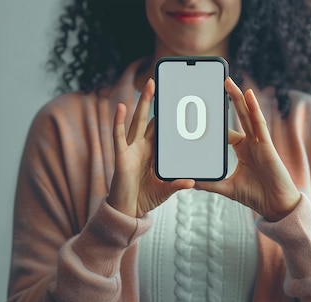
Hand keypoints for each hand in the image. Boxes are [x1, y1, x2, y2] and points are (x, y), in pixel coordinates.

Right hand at [107, 78, 194, 217]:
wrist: (128, 210)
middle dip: (157, 102)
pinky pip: (119, 136)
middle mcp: (142, 146)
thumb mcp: (166, 189)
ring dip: (143, 103)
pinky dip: (119, 121)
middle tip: (164, 82)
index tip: (181, 101)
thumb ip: (178, 184)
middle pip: (151, 118)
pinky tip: (121, 107)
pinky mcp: (121, 155)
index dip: (171, 116)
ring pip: (137, 121)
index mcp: (154, 152)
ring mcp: (131, 149)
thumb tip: (192, 181)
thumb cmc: (146, 197)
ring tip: (150, 86)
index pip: (164, 129)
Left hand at [194, 77, 301, 221]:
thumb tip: (190, 181)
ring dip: (239, 98)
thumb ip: (210, 184)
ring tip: (229, 82)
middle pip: (239, 116)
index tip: (200, 116)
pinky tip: (249, 94)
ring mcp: (260, 142)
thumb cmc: (257, 196)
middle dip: (230, 100)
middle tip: (218, 84)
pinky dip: (254, 108)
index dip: (216, 124)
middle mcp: (252, 143)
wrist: (276, 206)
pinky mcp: (267, 145)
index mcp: (244, 150)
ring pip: (248, 115)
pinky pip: (259, 123)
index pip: (227, 133)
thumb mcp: (227, 188)